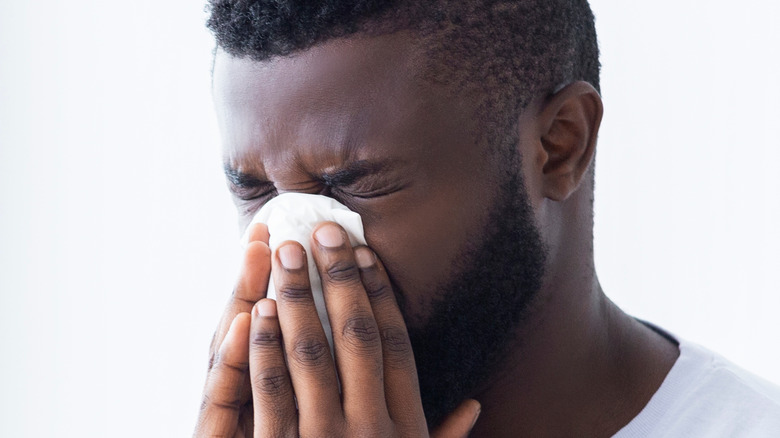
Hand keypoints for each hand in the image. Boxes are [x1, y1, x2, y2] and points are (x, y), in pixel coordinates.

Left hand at [194, 222, 480, 436]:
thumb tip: (474, 409)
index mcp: (405, 425)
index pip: (394, 343)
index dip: (378, 293)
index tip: (363, 253)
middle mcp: (371, 425)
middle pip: (354, 335)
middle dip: (338, 278)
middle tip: (322, 230)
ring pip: (310, 353)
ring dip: (296, 299)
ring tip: (285, 252)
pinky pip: (271, 392)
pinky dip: (263, 347)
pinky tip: (255, 310)